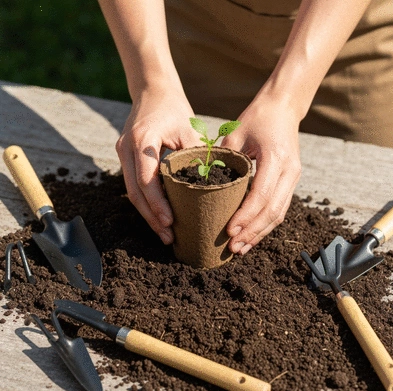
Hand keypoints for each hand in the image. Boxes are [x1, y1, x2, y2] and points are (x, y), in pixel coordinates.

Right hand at [116, 86, 200, 244]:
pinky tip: (158, 215)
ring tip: (164, 233)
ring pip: (132, 192)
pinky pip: (134, 184)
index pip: (146, 180)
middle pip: (135, 193)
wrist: (152, 89)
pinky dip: (146, 202)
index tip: (170, 223)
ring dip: (147, 214)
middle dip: (151, 217)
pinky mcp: (126, 157)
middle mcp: (126, 149)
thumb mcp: (188, 129)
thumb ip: (195, 157)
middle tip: (168, 237)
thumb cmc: (173, 107)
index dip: (157, 205)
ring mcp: (123, 153)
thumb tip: (209, 188)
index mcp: (142, 140)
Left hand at [221, 92, 301, 254]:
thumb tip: (207, 186)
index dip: (245, 216)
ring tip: (241, 248)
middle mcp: (289, 171)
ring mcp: (293, 177)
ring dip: (260, 233)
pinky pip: (280, 207)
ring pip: (279, 214)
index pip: (260, 196)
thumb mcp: (236, 134)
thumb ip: (224, 159)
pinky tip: (252, 234)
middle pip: (273, 211)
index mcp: (276, 159)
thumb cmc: (257, 117)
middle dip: (252, 232)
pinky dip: (266, 223)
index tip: (229, 230)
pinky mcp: (291, 181)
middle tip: (233, 247)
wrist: (284, 107)